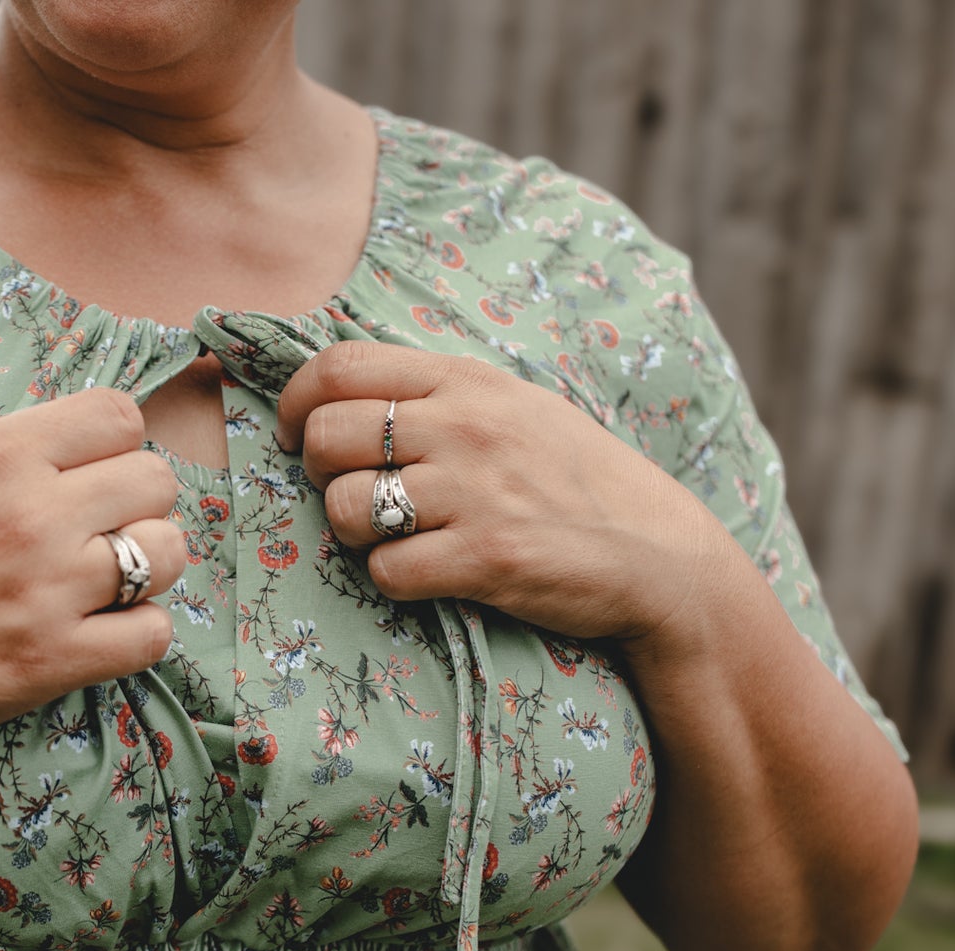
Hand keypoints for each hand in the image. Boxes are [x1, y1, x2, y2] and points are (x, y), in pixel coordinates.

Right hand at [0, 387, 184, 770]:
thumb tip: (67, 456)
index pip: (118, 416)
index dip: (113, 444)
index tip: (91, 471)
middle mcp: (31, 516)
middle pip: (156, 482)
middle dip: (135, 503)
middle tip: (98, 530)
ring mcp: (47, 592)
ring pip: (167, 556)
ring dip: (147, 566)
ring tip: (105, 581)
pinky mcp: (51, 663)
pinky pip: (152, 636)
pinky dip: (136, 632)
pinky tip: (100, 631)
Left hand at [276, 341, 730, 644]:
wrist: (659, 554)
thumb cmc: (575, 481)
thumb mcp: (513, 409)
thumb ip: (437, 396)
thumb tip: (338, 396)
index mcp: (466, 381)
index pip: (338, 366)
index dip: (296, 403)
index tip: (296, 436)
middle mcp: (466, 427)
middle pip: (327, 437)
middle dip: (320, 475)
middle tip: (355, 496)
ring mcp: (476, 492)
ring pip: (347, 507)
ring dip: (355, 534)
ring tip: (396, 538)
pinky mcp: (486, 558)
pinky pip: (386, 570)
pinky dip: (395, 579)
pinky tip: (433, 574)